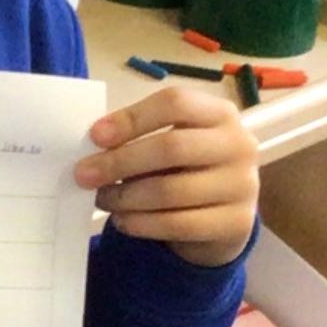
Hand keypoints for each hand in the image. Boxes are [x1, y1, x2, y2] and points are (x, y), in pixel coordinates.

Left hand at [76, 83, 259, 267]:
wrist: (223, 218)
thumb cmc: (186, 170)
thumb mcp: (171, 143)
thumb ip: (140, 137)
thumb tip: (92, 146)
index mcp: (220, 113)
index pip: (176, 103)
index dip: (132, 118)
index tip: (95, 136)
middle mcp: (238, 145)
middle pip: (172, 147)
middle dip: (120, 162)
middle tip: (83, 174)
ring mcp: (242, 186)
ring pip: (171, 191)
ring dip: (126, 197)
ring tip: (102, 199)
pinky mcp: (236, 224)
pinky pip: (177, 224)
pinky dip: (141, 224)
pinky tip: (123, 221)